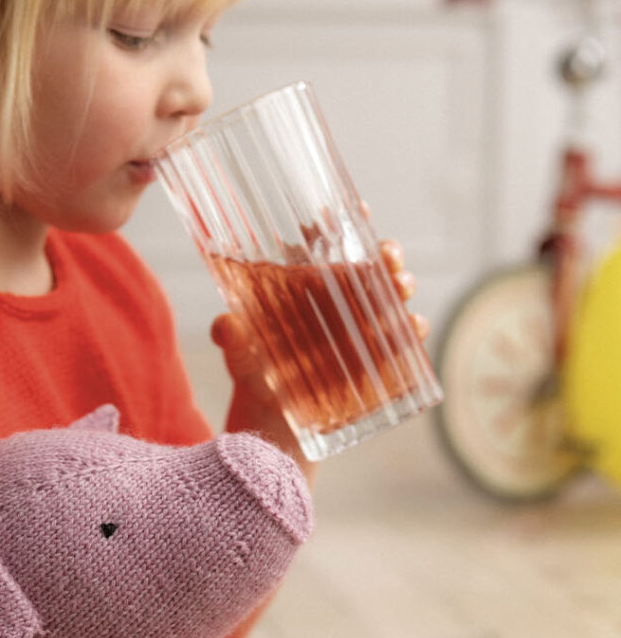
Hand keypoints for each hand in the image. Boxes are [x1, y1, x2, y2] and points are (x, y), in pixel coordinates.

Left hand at [211, 239, 428, 479]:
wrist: (271, 428)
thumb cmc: (255, 378)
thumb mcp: (239, 357)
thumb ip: (231, 340)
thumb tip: (225, 325)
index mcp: (306, 288)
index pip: (329, 245)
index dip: (345, 224)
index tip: (358, 209)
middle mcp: (339, 303)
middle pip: (372, 266)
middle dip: (387, 254)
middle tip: (387, 255)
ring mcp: (361, 331)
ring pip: (392, 297)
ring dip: (403, 285)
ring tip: (401, 286)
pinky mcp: (377, 361)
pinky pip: (403, 341)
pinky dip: (412, 330)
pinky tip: (412, 326)